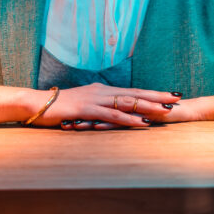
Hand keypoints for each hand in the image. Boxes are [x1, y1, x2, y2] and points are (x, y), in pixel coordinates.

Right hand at [30, 83, 182, 129]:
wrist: (36, 104)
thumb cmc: (56, 108)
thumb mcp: (79, 106)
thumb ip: (94, 108)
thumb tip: (107, 112)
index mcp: (101, 90)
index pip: (131, 91)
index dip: (151, 93)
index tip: (169, 94)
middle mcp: (102, 92)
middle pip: (135, 93)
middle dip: (157, 96)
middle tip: (177, 97)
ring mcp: (95, 100)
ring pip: (128, 102)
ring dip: (149, 106)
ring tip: (166, 110)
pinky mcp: (88, 110)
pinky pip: (113, 115)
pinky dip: (129, 118)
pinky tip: (142, 122)